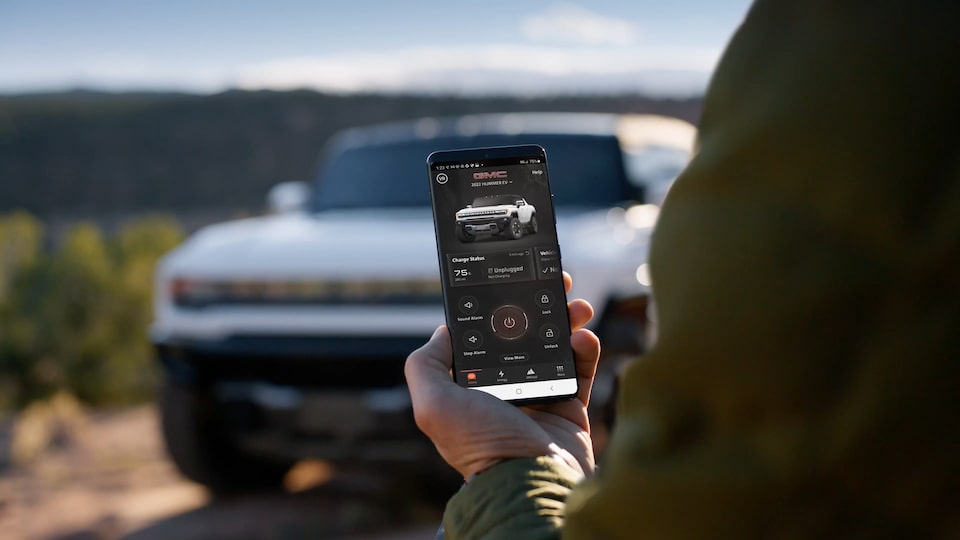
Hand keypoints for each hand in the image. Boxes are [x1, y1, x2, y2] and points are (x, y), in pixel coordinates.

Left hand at [405, 273, 600, 479]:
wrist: (531, 482)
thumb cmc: (482, 446)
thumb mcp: (434, 405)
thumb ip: (425, 366)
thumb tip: (442, 332)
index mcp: (471, 386)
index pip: (483, 338)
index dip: (495, 310)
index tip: (509, 286)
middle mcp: (505, 388)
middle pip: (523, 336)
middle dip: (538, 308)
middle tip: (554, 286)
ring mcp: (539, 396)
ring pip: (555, 346)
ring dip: (567, 321)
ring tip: (576, 307)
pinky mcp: (569, 407)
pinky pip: (580, 370)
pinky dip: (585, 349)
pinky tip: (583, 336)